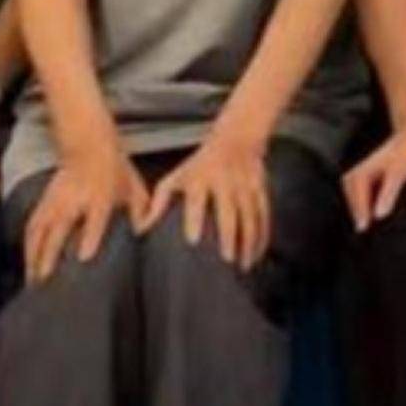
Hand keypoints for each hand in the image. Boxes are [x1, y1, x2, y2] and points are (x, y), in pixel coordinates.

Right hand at [22, 143, 143, 280]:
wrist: (89, 145)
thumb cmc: (117, 171)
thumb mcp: (135, 188)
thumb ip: (141, 212)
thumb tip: (145, 236)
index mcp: (101, 196)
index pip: (95, 218)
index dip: (89, 236)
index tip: (83, 256)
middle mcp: (75, 199)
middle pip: (59, 228)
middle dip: (51, 253)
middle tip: (45, 279)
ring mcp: (56, 201)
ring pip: (40, 229)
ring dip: (34, 255)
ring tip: (32, 281)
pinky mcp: (44, 201)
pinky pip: (32, 227)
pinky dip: (27, 247)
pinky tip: (27, 265)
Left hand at [148, 132, 274, 270]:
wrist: (236, 139)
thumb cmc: (201, 164)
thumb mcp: (177, 176)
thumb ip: (160, 202)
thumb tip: (141, 229)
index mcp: (201, 178)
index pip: (197, 199)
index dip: (194, 219)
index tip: (192, 240)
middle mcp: (225, 182)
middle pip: (229, 212)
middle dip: (228, 236)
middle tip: (226, 260)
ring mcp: (245, 186)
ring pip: (250, 217)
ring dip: (248, 242)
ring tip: (242, 266)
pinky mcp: (261, 191)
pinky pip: (264, 217)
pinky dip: (262, 237)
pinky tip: (256, 255)